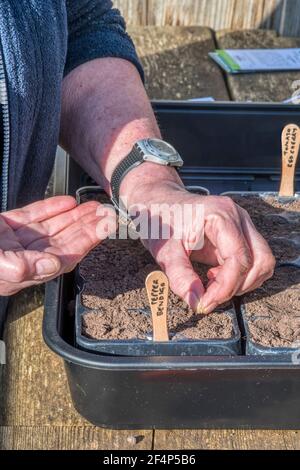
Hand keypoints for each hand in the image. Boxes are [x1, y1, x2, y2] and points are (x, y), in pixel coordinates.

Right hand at [0, 196, 108, 295]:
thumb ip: (22, 266)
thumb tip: (52, 265)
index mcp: (24, 272)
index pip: (65, 256)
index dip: (87, 242)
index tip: (105, 229)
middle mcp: (24, 257)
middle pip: (64, 241)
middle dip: (86, 227)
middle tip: (106, 215)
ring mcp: (15, 240)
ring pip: (52, 227)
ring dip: (73, 217)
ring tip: (93, 207)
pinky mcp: (5, 225)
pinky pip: (33, 215)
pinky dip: (51, 208)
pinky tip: (68, 202)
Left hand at [122, 166, 274, 313]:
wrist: (158, 203)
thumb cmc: (160, 221)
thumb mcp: (164, 250)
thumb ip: (180, 276)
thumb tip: (197, 301)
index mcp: (220, 215)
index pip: (239, 258)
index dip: (225, 287)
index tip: (205, 303)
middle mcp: (237, 217)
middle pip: (260, 260)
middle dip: (238, 286)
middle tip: (210, 296)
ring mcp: (241, 224)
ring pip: (261, 262)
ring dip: (241, 282)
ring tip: (211, 283)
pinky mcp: (240, 234)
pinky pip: (252, 260)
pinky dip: (239, 276)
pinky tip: (215, 276)